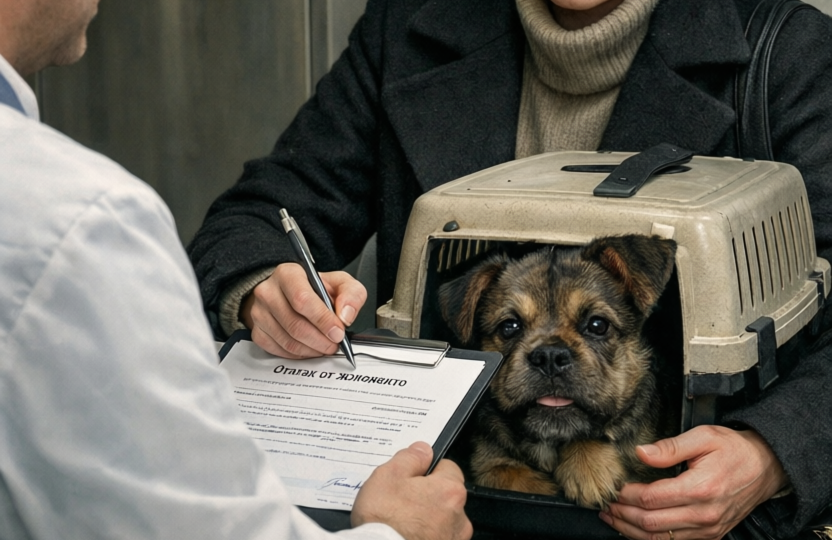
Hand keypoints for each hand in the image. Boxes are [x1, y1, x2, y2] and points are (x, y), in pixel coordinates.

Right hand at [241, 263, 366, 357]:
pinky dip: (300, 355)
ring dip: (312, 349)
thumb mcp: (339, 282)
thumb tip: (345, 315)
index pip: (301, 299)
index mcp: (288, 274)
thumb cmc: (315, 288)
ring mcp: (259, 313)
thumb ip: (351, 294)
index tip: (338, 331)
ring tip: (326, 347)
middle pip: (294, 324)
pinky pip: (279, 350)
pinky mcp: (257, 332)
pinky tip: (311, 349)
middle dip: (320, 339)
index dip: (322, 319)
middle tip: (335, 344)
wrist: (289, 293)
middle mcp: (268, 291)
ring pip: (288, 341)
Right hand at [352, 442, 472, 539]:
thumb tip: (423, 450)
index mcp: (450, 491)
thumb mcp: (388, 476)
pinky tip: (405, 536)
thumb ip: (410, 458)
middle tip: (400, 501)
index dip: (426, 470)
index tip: (410, 478)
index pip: (447, 467)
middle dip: (426, 496)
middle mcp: (460, 518)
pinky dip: (424, 537)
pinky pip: (436, 538)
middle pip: (445, 496)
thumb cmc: (385, 521)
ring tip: (400, 523)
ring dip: (426, 519)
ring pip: (441, 520)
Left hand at [600, 425, 787, 539]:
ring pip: (660, 538)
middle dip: (622, 514)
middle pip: (651, 522)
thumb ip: (670, 447)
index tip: (613, 487)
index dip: (626, 495)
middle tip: (605, 504)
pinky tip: (634, 527)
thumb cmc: (734, 450)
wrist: (766, 467)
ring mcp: (708, 528)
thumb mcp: (703, 437)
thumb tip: (641, 452)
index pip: (651, 498)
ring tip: (612, 517)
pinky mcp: (710, 535)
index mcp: (701, 488)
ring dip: (631, 530)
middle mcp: (704, 514)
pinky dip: (650, 537)